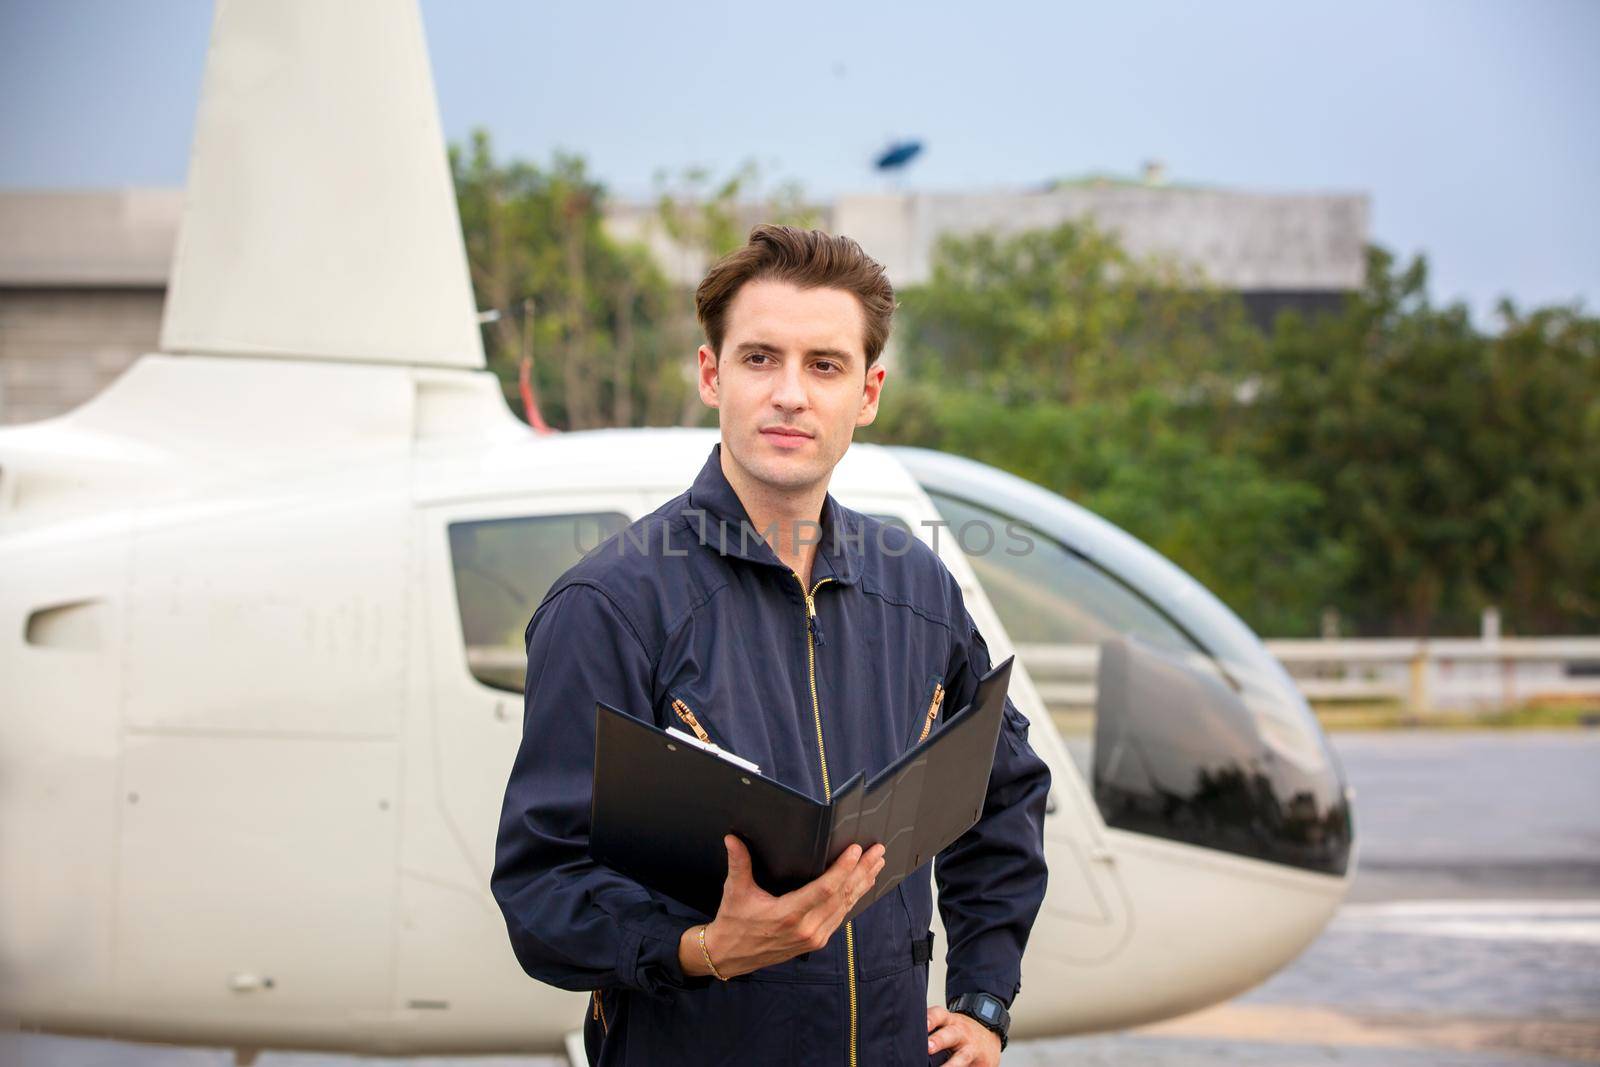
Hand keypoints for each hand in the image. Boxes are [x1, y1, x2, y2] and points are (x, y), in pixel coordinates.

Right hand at [678, 834, 885, 978]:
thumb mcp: (735, 891)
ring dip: (862, 883)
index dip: (843, 869)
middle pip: (842, 896)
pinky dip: (853, 899)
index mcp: (788, 915)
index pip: (824, 889)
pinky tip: (862, 885)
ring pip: (845, 907)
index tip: (855, 850)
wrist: (730, 956)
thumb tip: (732, 838)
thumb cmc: (734, 922)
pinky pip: (840, 917)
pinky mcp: (816, 942)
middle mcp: (806, 929)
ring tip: (876, 863)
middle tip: (877, 851)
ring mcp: (814, 938)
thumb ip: (738, 863)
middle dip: (862, 871)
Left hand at [926, 1005, 1001, 1065]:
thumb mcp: (946, 1024)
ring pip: (961, 1056)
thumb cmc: (958, 1031)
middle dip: (938, 1041)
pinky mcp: (980, 1062)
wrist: (989, 1034)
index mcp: (949, 1021)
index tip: (922, 1025)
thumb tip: (905, 1039)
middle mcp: (960, 1032)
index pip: (938, 1015)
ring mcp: (970, 1048)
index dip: (930, 1019)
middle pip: (949, 1034)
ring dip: (951, 1064)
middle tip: (927, 1048)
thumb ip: (931, 1028)